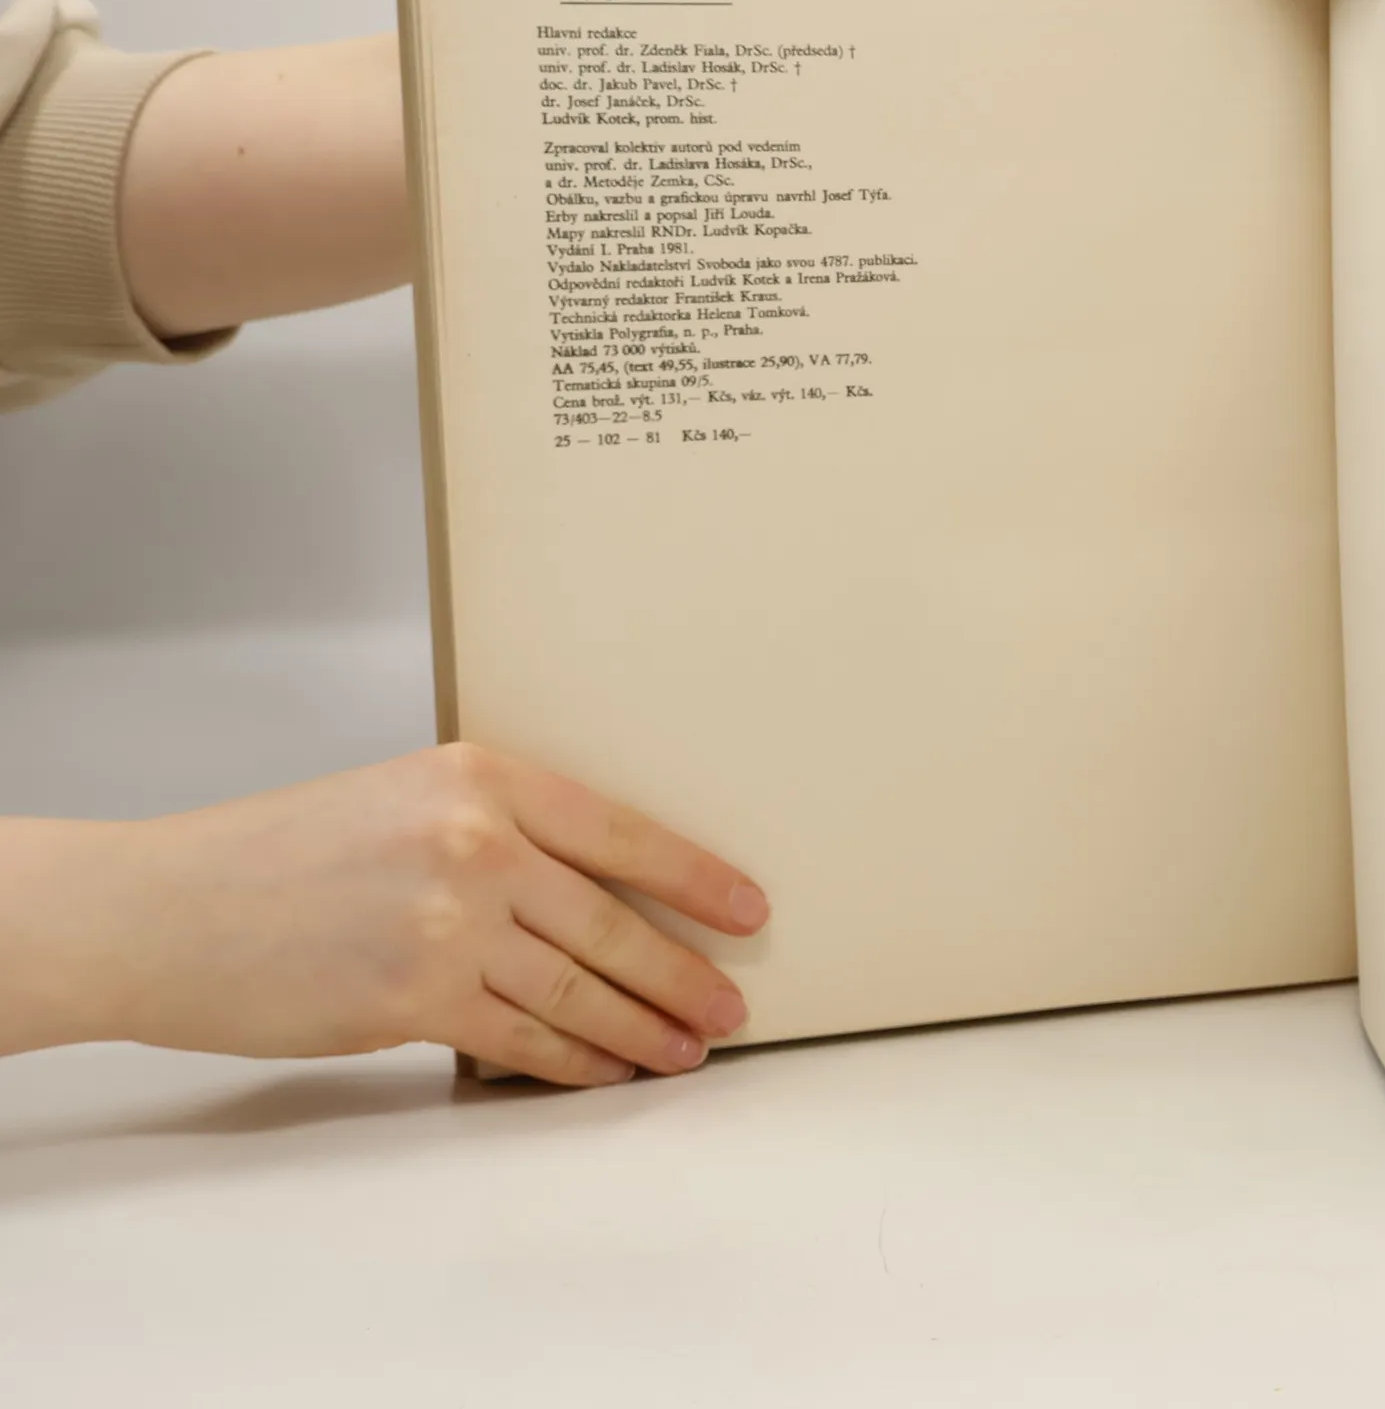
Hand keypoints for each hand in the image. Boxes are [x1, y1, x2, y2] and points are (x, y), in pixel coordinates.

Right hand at [0, 745, 769, 1086]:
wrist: (173, 908)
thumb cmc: (283, 854)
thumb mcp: (405, 798)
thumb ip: (499, 831)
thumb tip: (593, 896)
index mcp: (482, 776)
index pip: (623, 832)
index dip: (697, 878)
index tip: (747, 909)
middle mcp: (477, 842)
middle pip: (613, 924)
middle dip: (683, 974)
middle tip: (729, 1005)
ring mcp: (449, 924)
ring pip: (580, 991)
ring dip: (643, 1029)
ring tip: (686, 1050)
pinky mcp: (416, 1000)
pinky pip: (525, 1039)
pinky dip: (576, 1063)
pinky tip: (609, 1072)